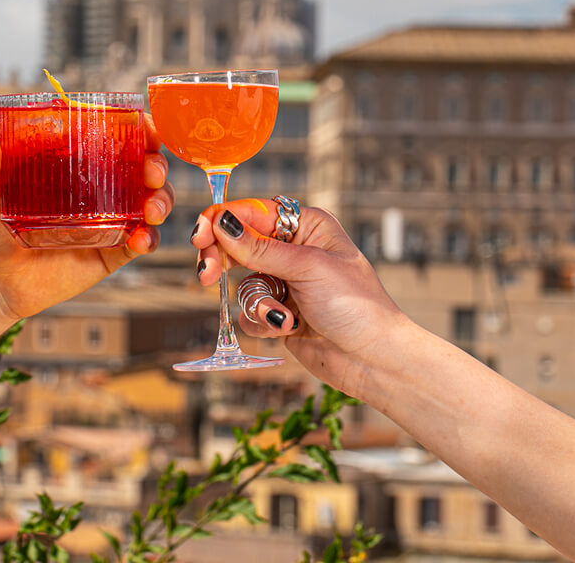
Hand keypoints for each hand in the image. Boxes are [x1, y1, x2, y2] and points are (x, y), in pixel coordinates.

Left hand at [0, 114, 172, 322]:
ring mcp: (109, 221)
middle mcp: (99, 188)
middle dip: (157, 164)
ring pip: (151, 203)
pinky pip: (140, 243)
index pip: (115, 136)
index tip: (146, 128)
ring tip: (152, 210)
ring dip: (162, 200)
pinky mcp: (111, 252)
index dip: (138, 128)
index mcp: (76, 163)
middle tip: (151, 171)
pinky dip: (149, 239)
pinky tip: (141, 240)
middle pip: (142, 168)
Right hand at [191, 199, 406, 397]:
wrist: (374, 360)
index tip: (200, 236)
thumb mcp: (308, 268)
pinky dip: (263, 321)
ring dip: (259, 303)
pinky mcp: (278, 312)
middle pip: (236, 244)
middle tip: (207, 276)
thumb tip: (222, 222)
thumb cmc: (356, 306)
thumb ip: (260, 248)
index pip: (252, 213)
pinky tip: (288, 327)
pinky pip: (248, 311)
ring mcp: (284, 282)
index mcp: (306, 226)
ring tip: (282, 316)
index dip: (222, 221)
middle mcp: (293, 250)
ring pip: (241, 283)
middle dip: (224, 262)